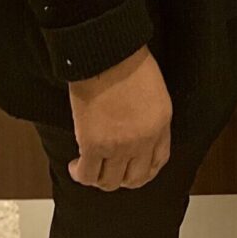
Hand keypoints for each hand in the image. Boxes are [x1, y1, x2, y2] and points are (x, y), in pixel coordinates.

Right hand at [66, 45, 171, 189]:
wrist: (108, 55)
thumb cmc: (129, 64)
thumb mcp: (155, 92)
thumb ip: (150, 119)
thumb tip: (137, 135)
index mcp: (161, 124)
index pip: (158, 161)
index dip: (144, 170)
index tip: (133, 168)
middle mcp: (143, 140)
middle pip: (134, 179)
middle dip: (121, 178)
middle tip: (110, 171)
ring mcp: (119, 146)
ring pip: (109, 182)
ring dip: (99, 179)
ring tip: (90, 168)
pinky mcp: (93, 146)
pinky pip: (87, 175)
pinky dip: (79, 174)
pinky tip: (75, 165)